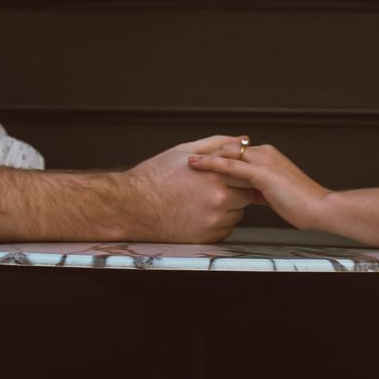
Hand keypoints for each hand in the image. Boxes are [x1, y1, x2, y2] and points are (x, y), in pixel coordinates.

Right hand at [123, 135, 257, 242]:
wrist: (132, 205)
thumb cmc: (156, 176)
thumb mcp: (186, 151)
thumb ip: (219, 144)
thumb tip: (243, 140)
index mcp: (214, 176)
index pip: (246, 176)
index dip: (240, 175)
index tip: (230, 175)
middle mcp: (217, 200)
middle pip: (246, 197)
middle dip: (235, 191)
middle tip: (213, 187)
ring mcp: (212, 221)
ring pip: (236, 215)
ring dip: (228, 208)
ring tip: (202, 200)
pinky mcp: (206, 238)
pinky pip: (225, 230)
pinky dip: (217, 223)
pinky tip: (198, 213)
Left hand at [186, 141, 329, 232]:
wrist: (320, 209)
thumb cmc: (301, 205)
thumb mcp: (274, 195)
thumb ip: (258, 190)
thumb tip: (243, 195)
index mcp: (269, 156)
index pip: (237, 152)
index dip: (217, 157)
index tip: (198, 162)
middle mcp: (265, 153)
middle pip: (229, 148)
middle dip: (207, 153)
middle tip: (185, 158)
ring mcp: (264, 161)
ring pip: (227, 153)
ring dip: (205, 155)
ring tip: (184, 159)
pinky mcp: (262, 173)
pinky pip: (231, 166)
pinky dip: (211, 164)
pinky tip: (195, 164)